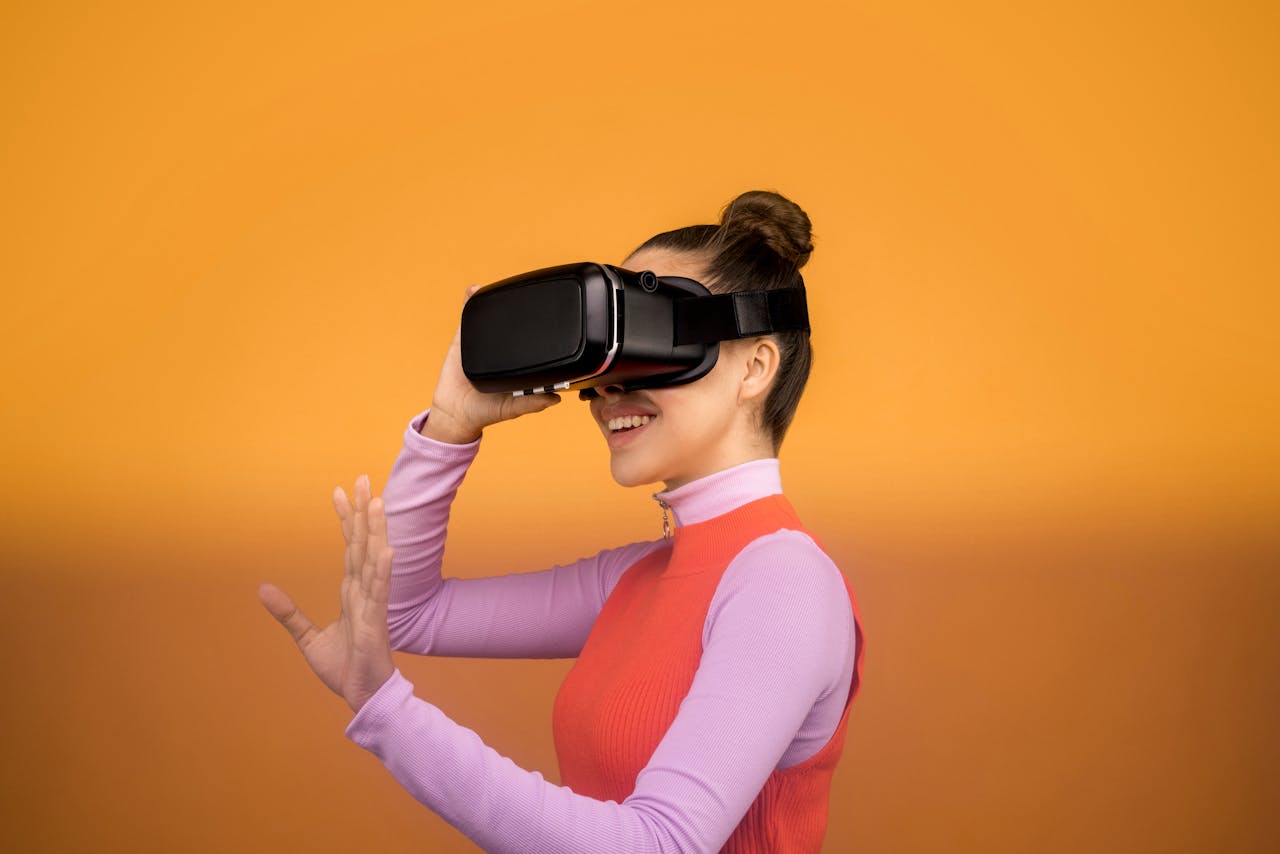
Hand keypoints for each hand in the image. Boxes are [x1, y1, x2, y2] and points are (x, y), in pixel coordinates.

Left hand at [259, 474, 395, 712]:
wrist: (362, 696)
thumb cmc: (344, 668)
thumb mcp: (308, 637)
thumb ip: (288, 613)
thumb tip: (262, 588)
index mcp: (352, 593)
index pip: (349, 548)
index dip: (346, 520)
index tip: (341, 491)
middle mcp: (364, 592)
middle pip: (362, 544)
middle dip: (363, 512)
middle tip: (361, 479)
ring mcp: (372, 605)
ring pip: (373, 560)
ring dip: (375, 531)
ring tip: (376, 502)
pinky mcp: (375, 623)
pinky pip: (379, 592)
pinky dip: (382, 571)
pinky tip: (385, 550)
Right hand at [422, 284, 561, 443]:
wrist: (453, 414)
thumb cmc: (485, 412)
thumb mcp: (512, 408)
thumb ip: (531, 403)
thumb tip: (556, 398)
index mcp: (518, 364)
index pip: (532, 344)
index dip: (541, 332)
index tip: (553, 317)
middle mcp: (502, 352)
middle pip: (513, 327)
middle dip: (519, 311)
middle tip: (529, 296)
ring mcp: (482, 344)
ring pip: (491, 318)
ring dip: (496, 302)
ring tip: (504, 287)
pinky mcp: (463, 342)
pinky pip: (467, 320)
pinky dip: (470, 303)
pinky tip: (474, 290)